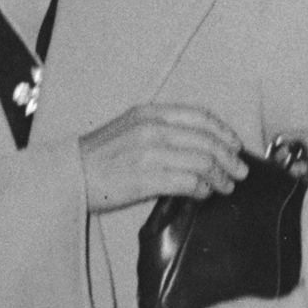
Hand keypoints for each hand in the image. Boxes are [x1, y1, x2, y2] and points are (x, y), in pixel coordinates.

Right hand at [80, 98, 253, 206]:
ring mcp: (149, 153)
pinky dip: (203, 189)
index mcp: (149, 113)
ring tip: (225, 186)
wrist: (67, 176)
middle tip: (240, 171)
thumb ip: (162, 130)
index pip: (200, 117)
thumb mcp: (130, 128)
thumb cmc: (98, 156)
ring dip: (220, 176)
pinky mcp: (146, 178)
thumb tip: (200, 145)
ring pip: (203, 162)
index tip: (236, 145)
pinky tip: (204, 193)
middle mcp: (152, 128)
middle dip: (230, 158)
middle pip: (208, 141)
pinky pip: (188, 182)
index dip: (224, 132)